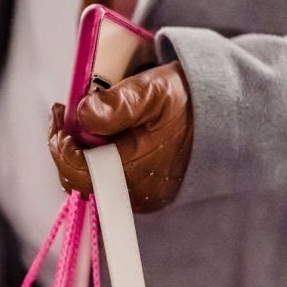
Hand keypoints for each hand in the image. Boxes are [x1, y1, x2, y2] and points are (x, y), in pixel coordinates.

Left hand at [48, 60, 192, 212]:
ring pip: (91, 179)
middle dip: (66, 145)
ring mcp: (140, 195)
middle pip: (79, 178)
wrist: (226, 115)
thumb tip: (84, 113)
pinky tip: (98, 132)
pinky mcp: (144, 190)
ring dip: (79, 149)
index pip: (78, 172)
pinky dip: (95, 155)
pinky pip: (106, 178)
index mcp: (136, 171)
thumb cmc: (190, 102)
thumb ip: (119, 103)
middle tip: (66, 112)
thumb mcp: (154, 91)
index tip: (60, 112)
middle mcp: (137, 193)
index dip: (60, 144)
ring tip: (81, 118)